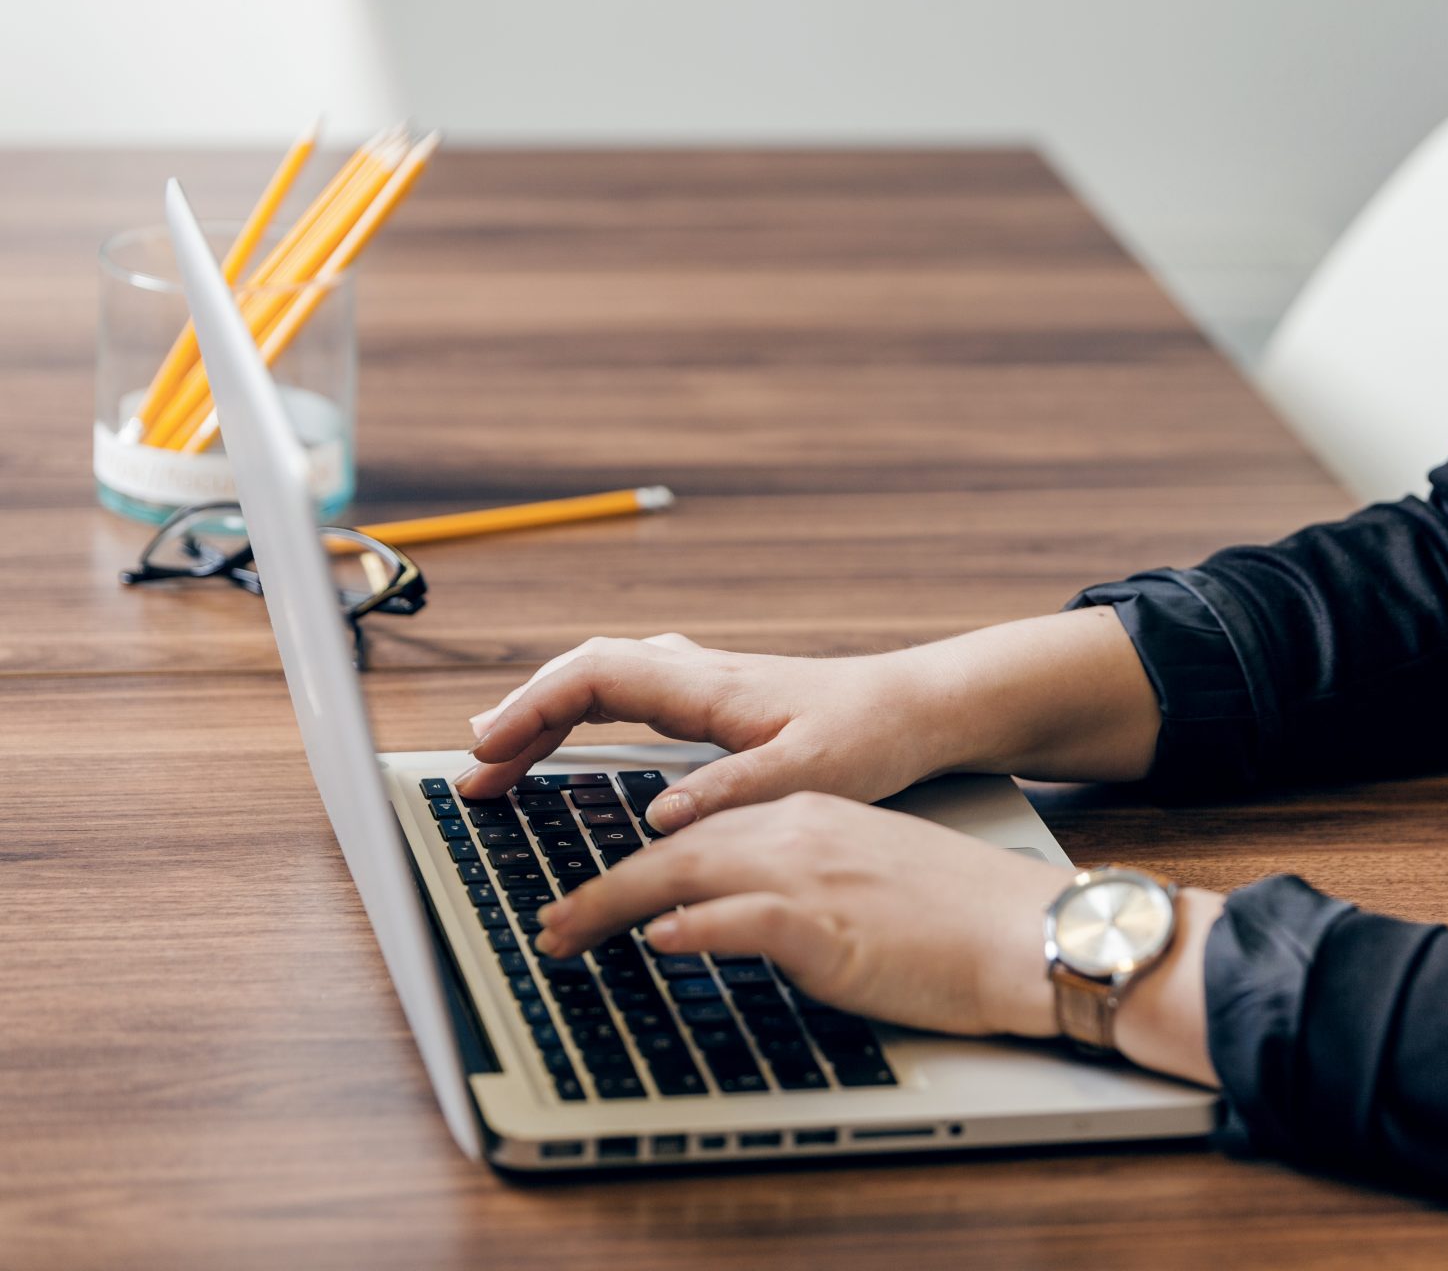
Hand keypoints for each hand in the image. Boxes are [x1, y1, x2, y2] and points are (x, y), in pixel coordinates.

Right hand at [455, 609, 1162, 831]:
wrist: (926, 707)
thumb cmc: (876, 736)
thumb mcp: (812, 776)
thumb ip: (735, 795)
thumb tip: (658, 818)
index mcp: (710, 687)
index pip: (594, 677)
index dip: (530, 709)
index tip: (486, 752)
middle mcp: (700, 675)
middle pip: (585, 674)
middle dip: (521, 716)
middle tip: (477, 772)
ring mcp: (709, 683)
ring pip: (606, 679)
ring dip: (550, 712)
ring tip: (503, 758)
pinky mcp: (723, 700)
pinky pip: (631, 691)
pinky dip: (587, 712)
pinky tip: (576, 739)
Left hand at [535, 792, 1066, 1036]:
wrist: (1028, 930)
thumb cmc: (960, 919)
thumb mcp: (868, 882)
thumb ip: (799, 887)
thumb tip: (733, 919)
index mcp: (811, 817)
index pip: (701, 831)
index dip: (637, 864)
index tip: (595, 893)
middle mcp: (801, 831)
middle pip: (673, 849)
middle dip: (600, 888)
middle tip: (551, 923)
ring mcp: (811, 872)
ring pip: (684, 874)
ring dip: (611, 907)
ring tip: (564, 935)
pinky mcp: (826, 922)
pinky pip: (738, 917)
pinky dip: (690, 926)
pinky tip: (656, 940)